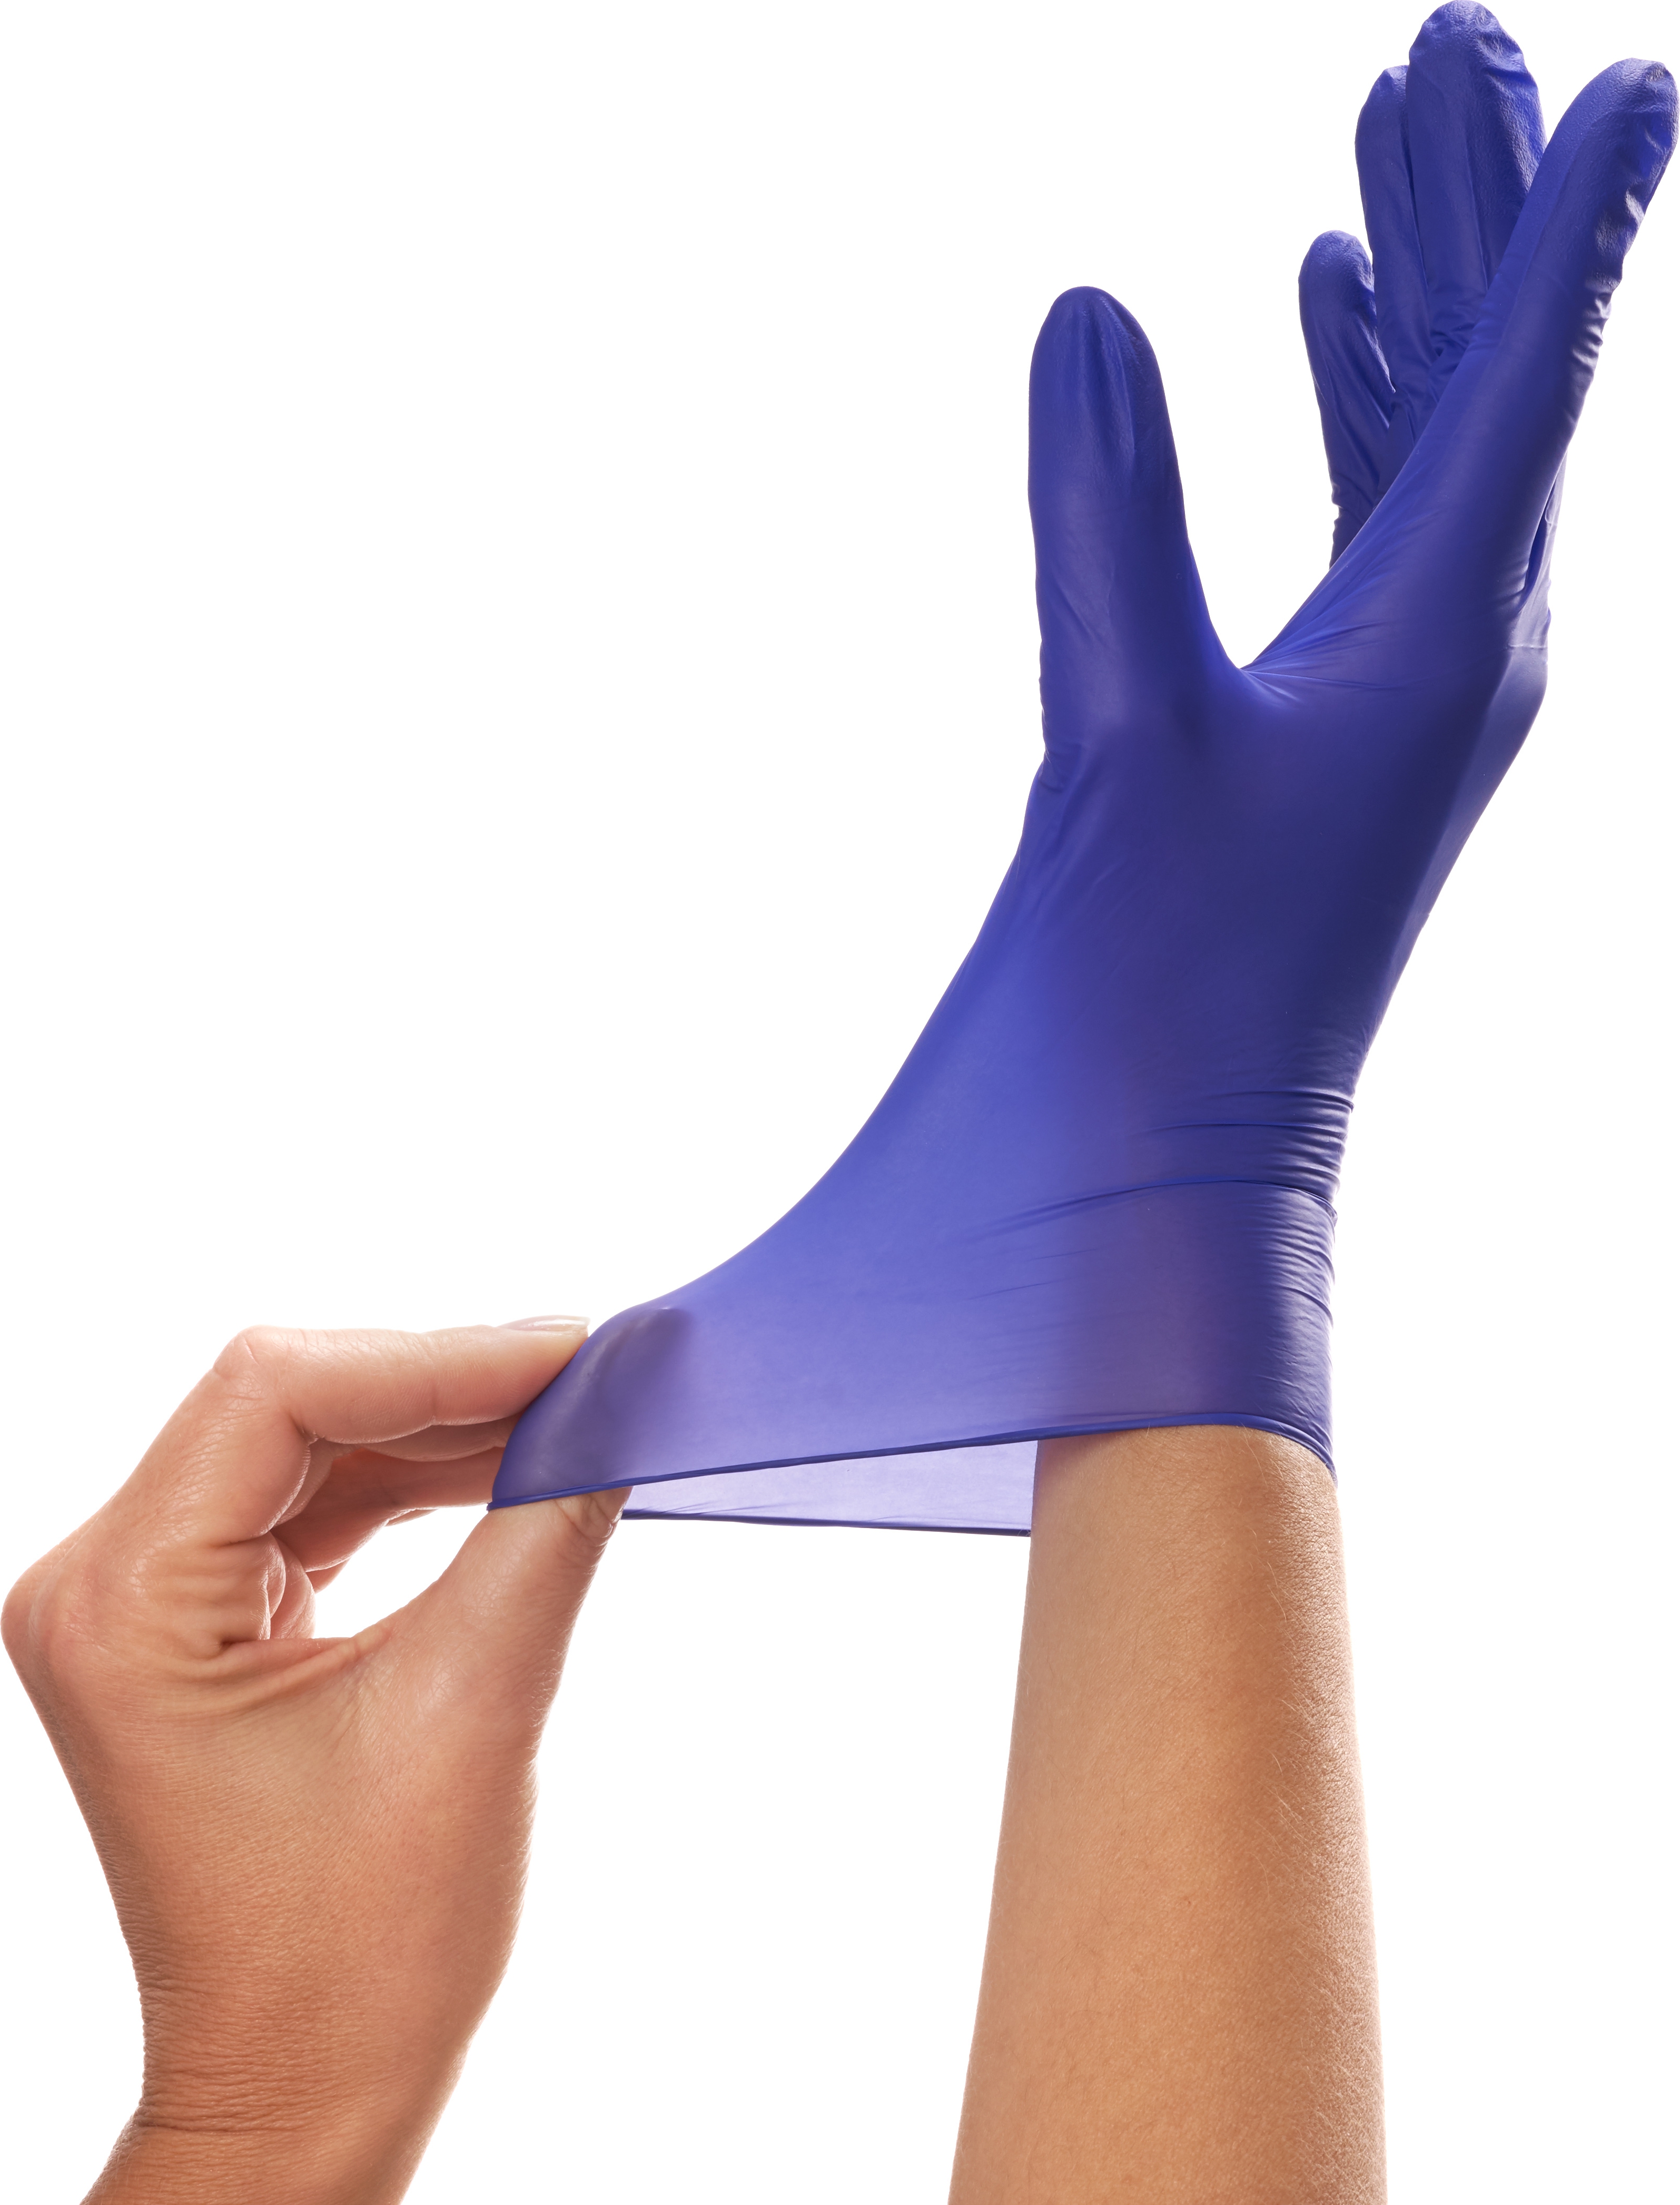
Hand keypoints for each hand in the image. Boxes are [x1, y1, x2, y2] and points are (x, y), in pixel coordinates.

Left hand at [4, 1320, 625, 2204]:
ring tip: (569, 1415)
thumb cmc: (361, 1953)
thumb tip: (615, 1407)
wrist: (305, 2088)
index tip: (574, 1349)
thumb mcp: (472, 1710)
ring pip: (306, 1443)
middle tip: (591, 1372)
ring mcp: (143, 1604)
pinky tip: (508, 1472)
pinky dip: (414, 1484)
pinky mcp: (195, 1624)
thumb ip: (543, 1532)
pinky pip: (309, 1506)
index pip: (277, 1392)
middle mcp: (103, 1585)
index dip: (439, 1354)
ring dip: (441, 1428)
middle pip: (288, 1402)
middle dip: (448, 1382)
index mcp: (123, 1604)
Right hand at [493, 11, 1674, 1527]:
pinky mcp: (1346, 715)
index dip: (1562, 212)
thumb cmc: (1158, 981)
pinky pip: (1375, 509)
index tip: (1620, 69)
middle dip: (1473, 200)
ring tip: (1389, 138)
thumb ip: (1107, 515)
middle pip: (1490, 370)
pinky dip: (1355, 398)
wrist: (1178, 1150)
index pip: (1524, 369)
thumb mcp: (1125, 731)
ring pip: (1432, 428)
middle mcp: (1463, 641)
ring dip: (1413, 281)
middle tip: (1456, 44)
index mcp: (1445, 632)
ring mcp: (1413, 678)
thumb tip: (1087, 315)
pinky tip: (1317, 315)